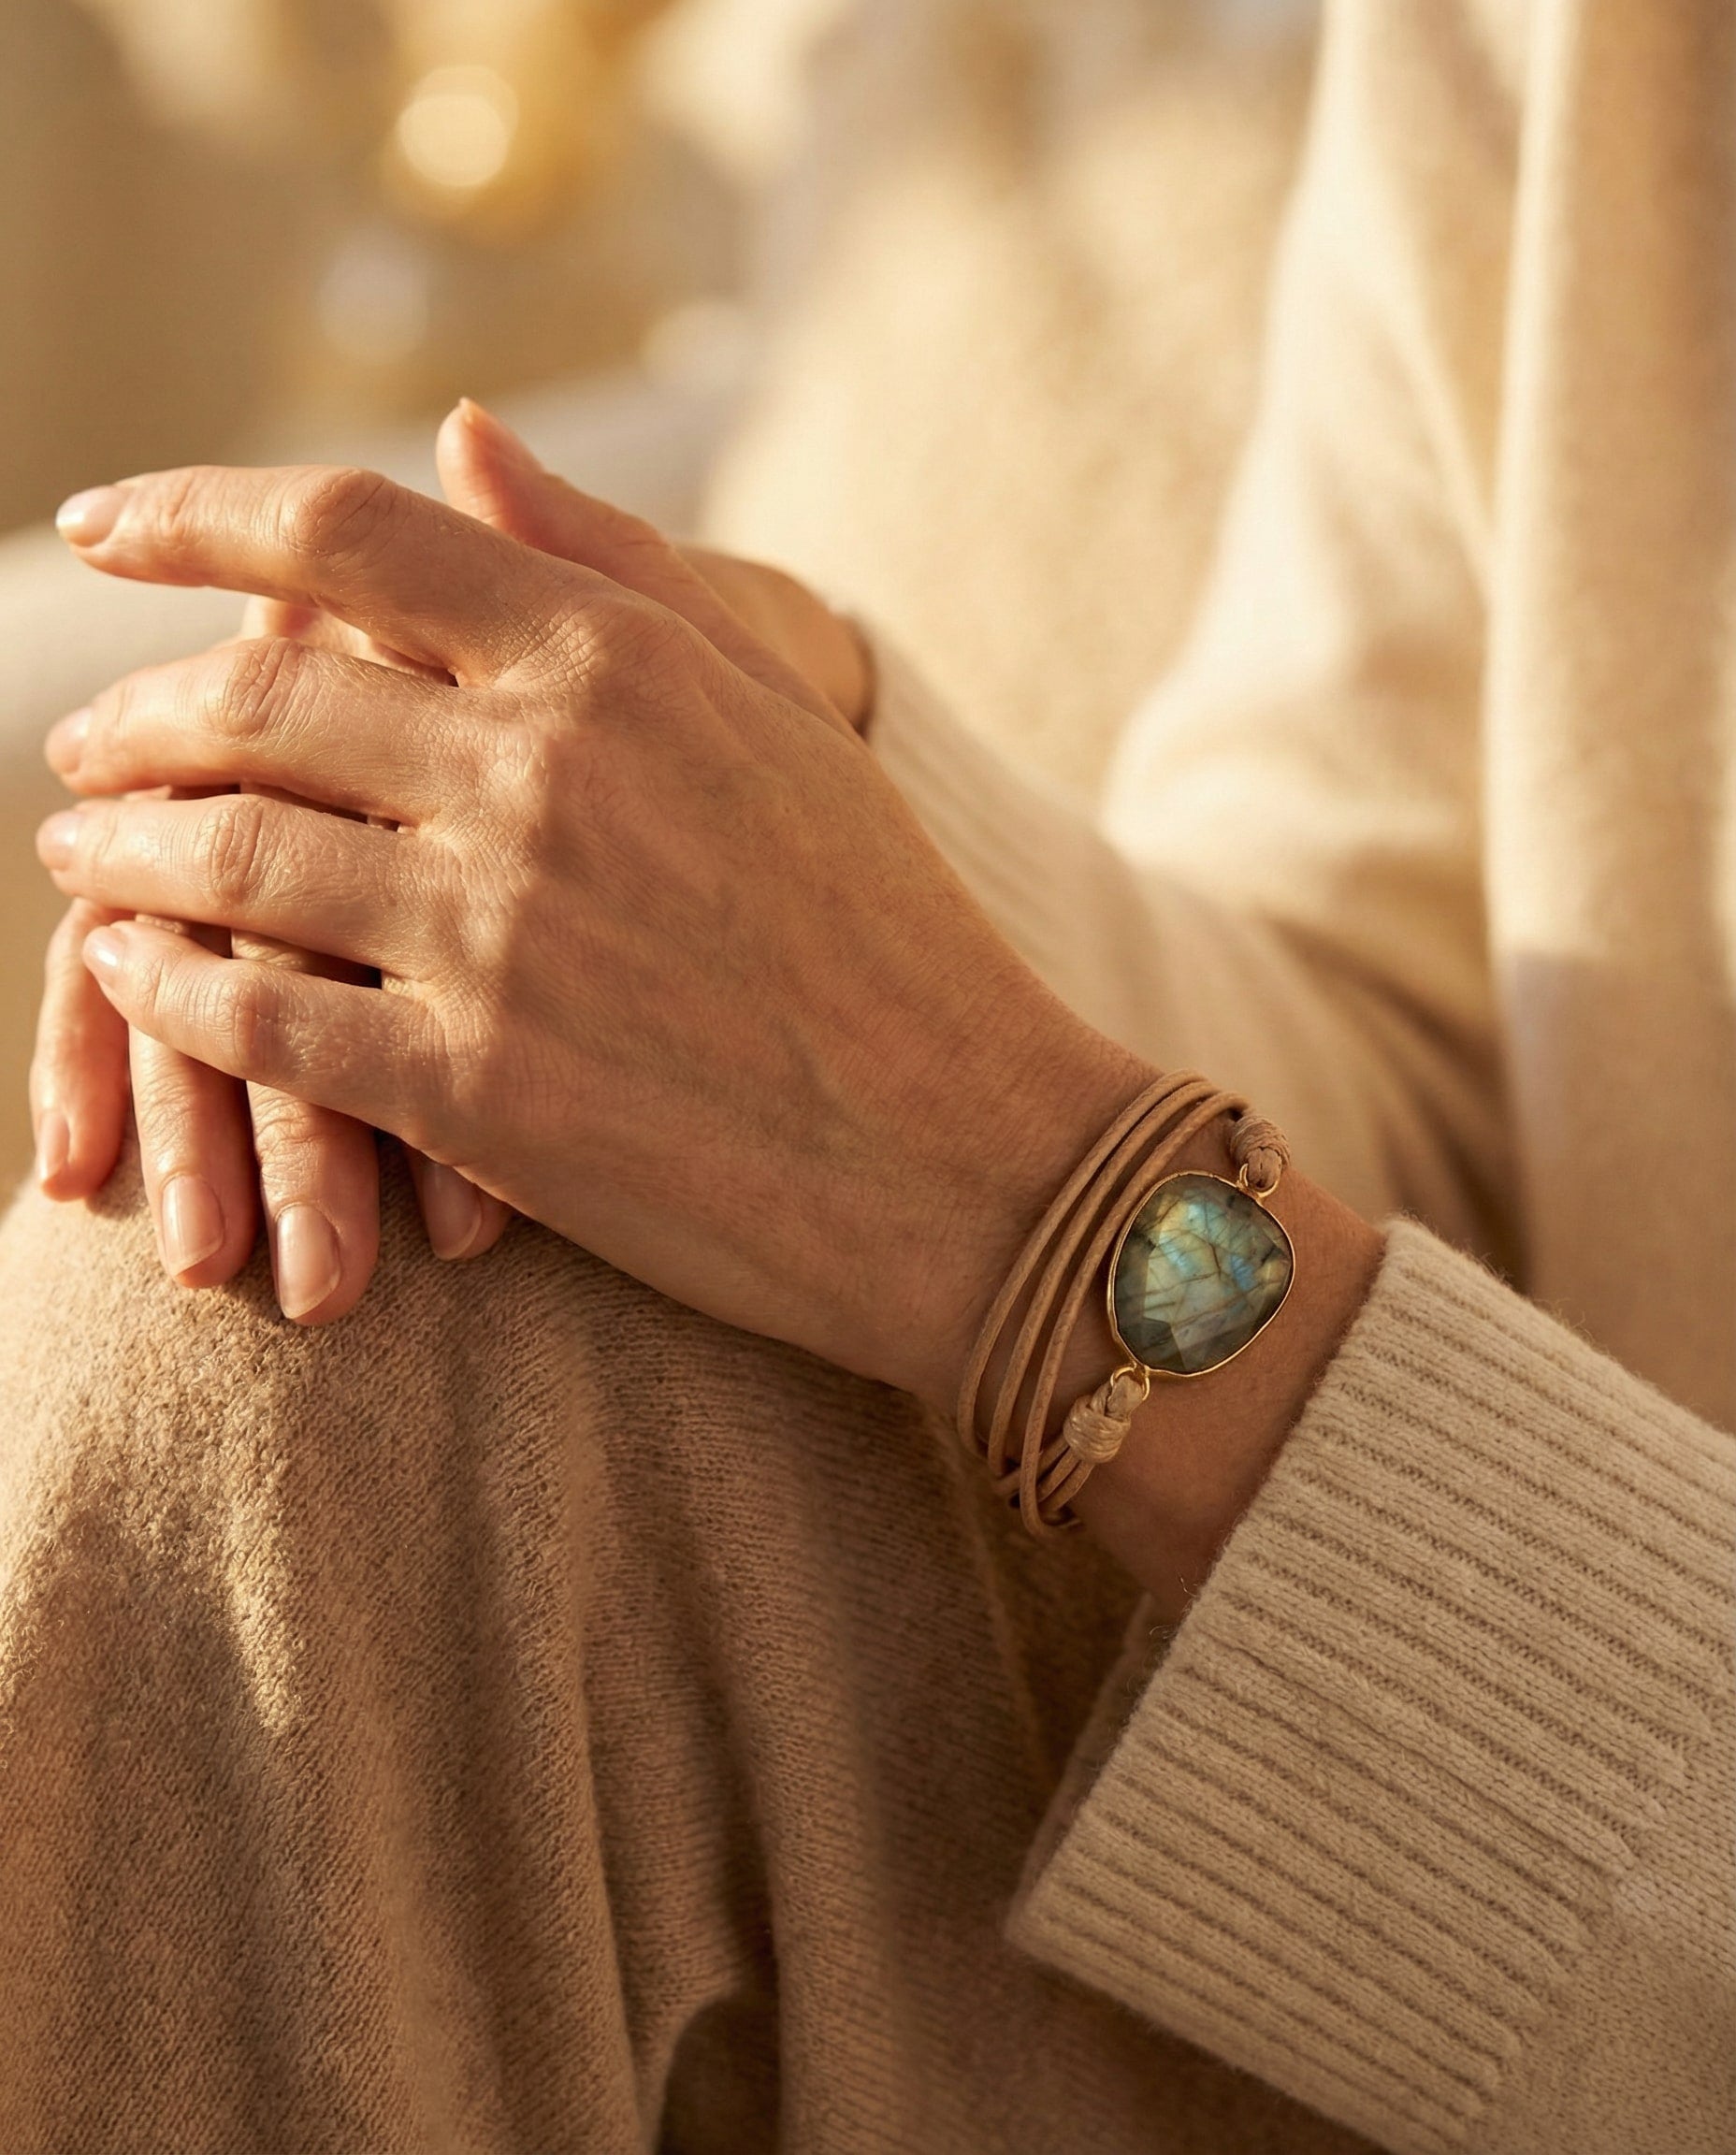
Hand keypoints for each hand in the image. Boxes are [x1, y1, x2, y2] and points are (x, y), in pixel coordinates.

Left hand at [30, 404, 873, 1321]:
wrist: (975, 1158)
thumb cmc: (891, 934)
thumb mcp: (778, 713)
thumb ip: (615, 566)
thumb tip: (464, 438)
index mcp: (619, 663)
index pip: (344, 534)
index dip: (188, 512)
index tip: (96, 525)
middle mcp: (545, 776)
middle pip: (252, 696)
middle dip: (130, 712)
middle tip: (82, 743)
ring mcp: (505, 936)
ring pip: (229, 856)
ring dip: (120, 848)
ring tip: (81, 854)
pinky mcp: (480, 1094)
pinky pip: (258, 1020)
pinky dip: (167, 990)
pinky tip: (132, 976)